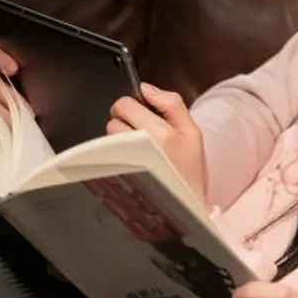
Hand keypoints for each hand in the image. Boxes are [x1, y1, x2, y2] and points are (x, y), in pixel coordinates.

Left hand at [107, 84, 208, 201]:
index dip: (133, 106)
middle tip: (141, 136)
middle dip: (125, 122)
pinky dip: (114, 157)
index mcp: (162, 134)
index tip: (141, 115)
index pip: (126, 104)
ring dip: (118, 141)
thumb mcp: (193, 133)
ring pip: (108, 138)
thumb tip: (146, 88)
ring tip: (138, 154)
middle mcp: (140, 148)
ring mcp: (124, 164)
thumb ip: (172, 104)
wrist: (186, 209)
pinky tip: (132, 165)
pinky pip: (105, 155)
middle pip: (114, 119)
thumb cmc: (189, 173)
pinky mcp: (114, 177)